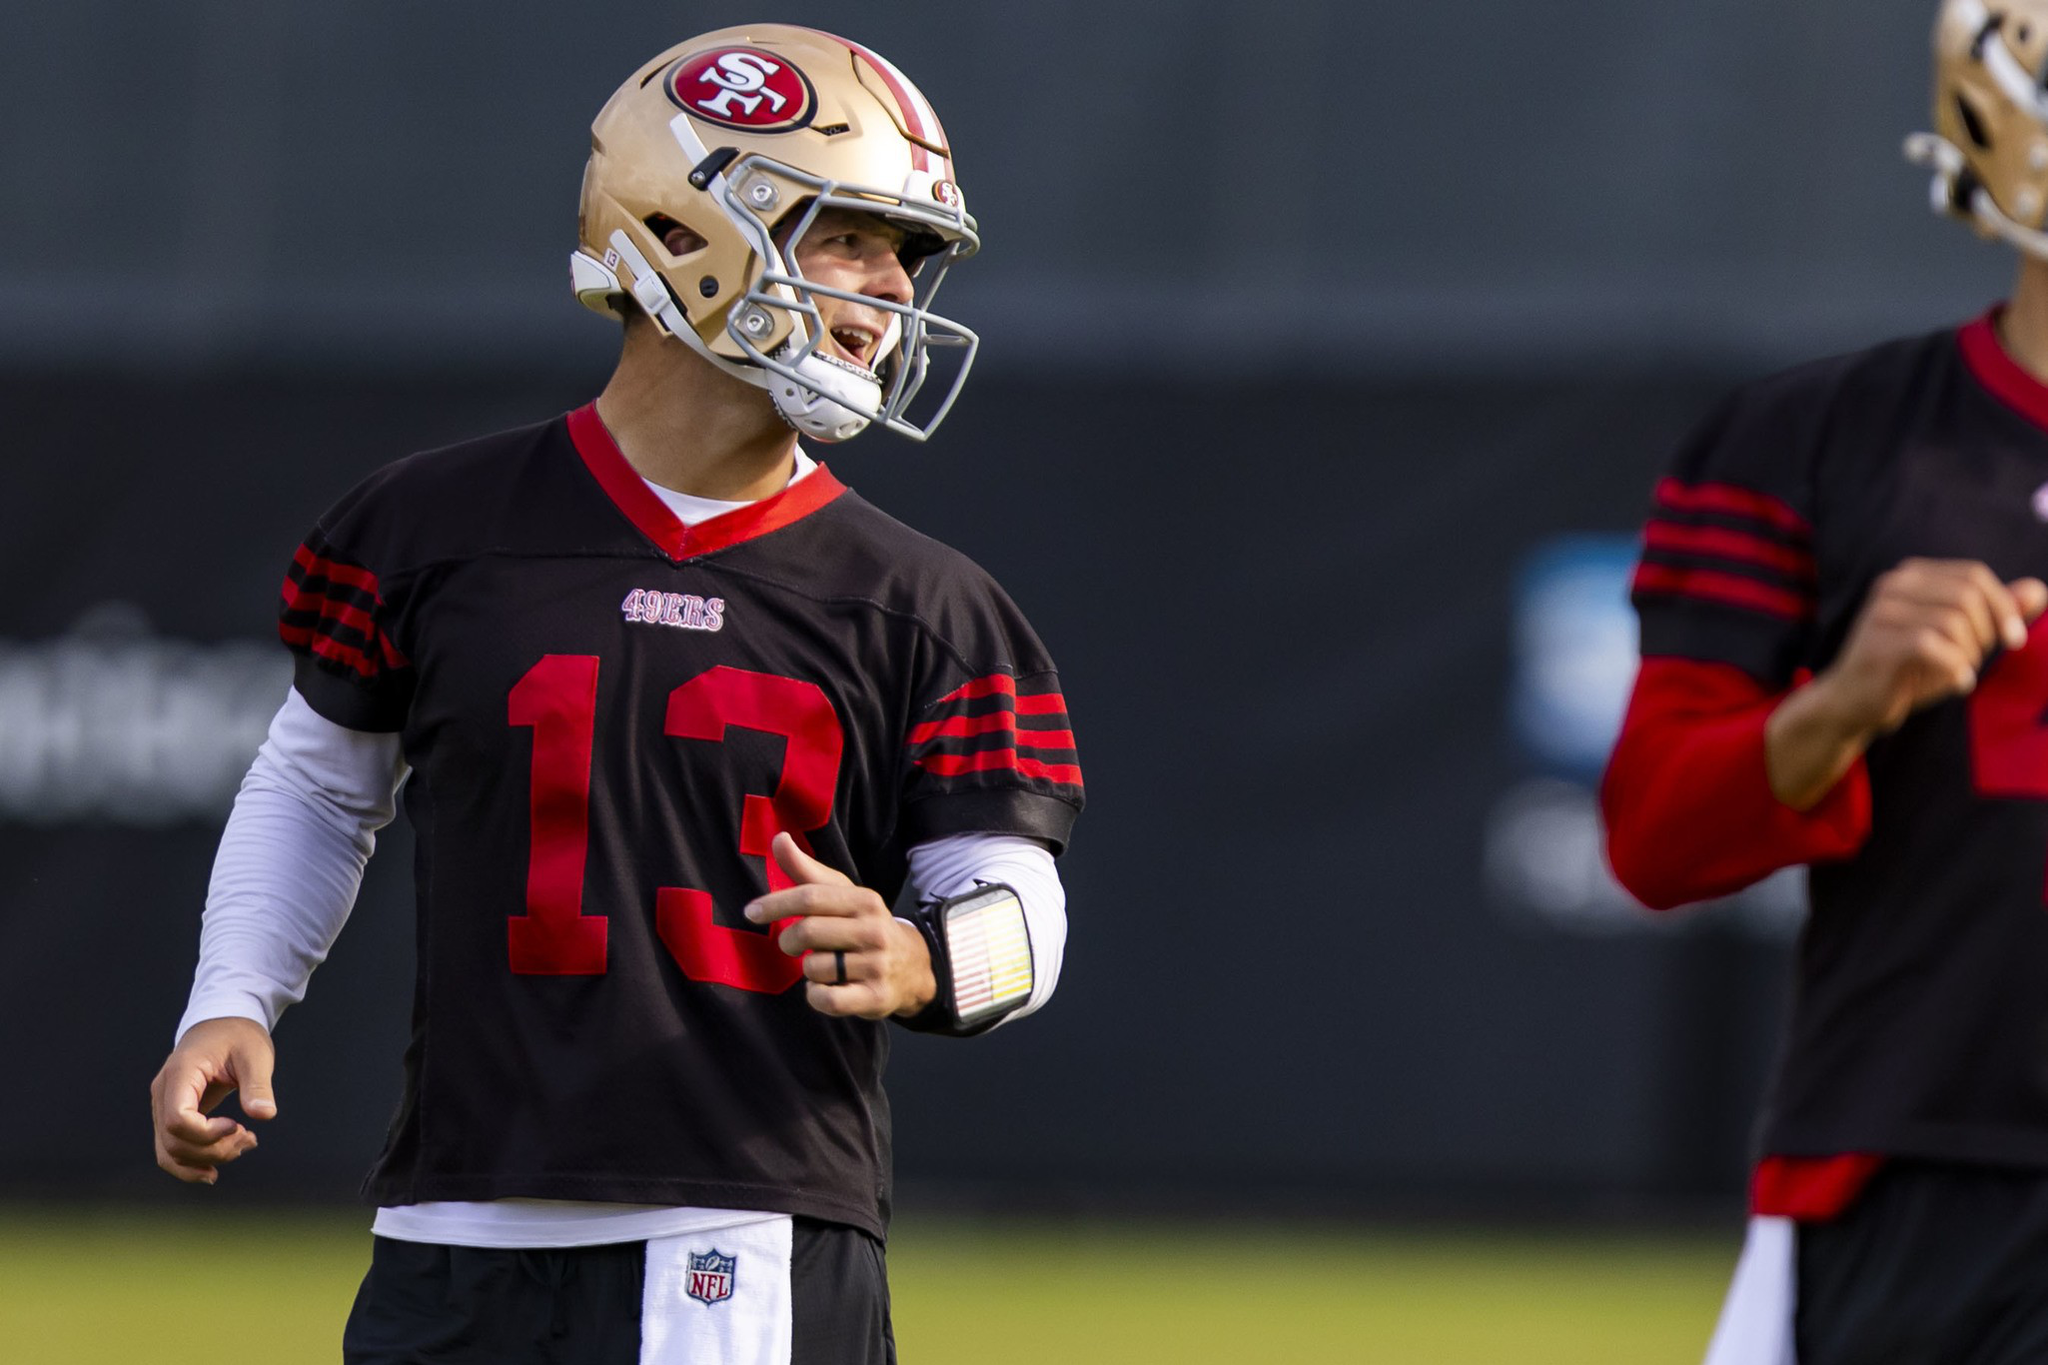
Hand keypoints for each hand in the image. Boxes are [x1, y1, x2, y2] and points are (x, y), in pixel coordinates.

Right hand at [149, 1016, 276, 1184]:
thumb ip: (257, 1085)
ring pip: (169, 1152)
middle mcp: (163, 1093)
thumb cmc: (239, 1036)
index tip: (238, 1126)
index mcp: (180, 1074)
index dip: (208, 1133)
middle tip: (250, 1140)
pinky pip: (171, 1149)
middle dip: (214, 1151)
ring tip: (242, 1147)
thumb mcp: (255, 1054)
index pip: (178, 1120)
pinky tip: (215, 1168)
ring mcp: (162, 1106)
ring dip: (206, 1160)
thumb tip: (265, 1114)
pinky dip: (191, 1163)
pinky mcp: (170, 1115)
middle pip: (174, 1141)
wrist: (222, 1024)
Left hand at [745, 832, 935, 1019]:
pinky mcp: (876, 997)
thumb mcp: (843, 895)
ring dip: (807, 970)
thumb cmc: (864, 926)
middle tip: (790, 945)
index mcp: (865, 901)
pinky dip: (816, 996)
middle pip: (807, 932)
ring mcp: (877, 966)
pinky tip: (824, 989)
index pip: (810, 897)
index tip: (752, 912)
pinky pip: (827, 1000)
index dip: (776, 903)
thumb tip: (778, 837)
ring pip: (814, 968)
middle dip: (788, 940)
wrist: (914, 968)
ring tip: (823, 966)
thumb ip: (807, 870)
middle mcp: (874, 931)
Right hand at [1811, 559, 2046, 735]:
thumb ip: (1995, 613)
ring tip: (1959, 672)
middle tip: (1977, 659)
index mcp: (1910, 577)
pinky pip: (1935, 647)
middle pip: (1967, 594)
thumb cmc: (1908, 670)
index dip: (2004, 605)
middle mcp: (1892, 586)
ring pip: (1954, 621)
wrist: (1852, 704)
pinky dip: (1955, 669)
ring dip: (1969, 654)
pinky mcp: (1878, 644)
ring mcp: (1881, 613)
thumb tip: (2038, 590)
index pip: (1973, 574)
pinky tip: (1954, 683)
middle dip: (1987, 631)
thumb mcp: (1958, 639)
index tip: (2015, 639)